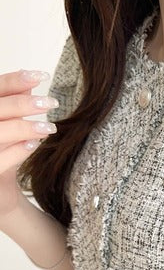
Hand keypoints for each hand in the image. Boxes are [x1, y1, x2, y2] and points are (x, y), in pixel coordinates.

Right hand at [0, 68, 58, 215]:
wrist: (0, 194)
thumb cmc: (2, 156)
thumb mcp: (8, 129)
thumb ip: (13, 106)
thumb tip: (30, 81)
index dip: (14, 81)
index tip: (40, 75)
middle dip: (22, 104)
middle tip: (51, 102)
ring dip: (24, 127)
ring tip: (49, 128)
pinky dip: (17, 150)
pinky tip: (35, 144)